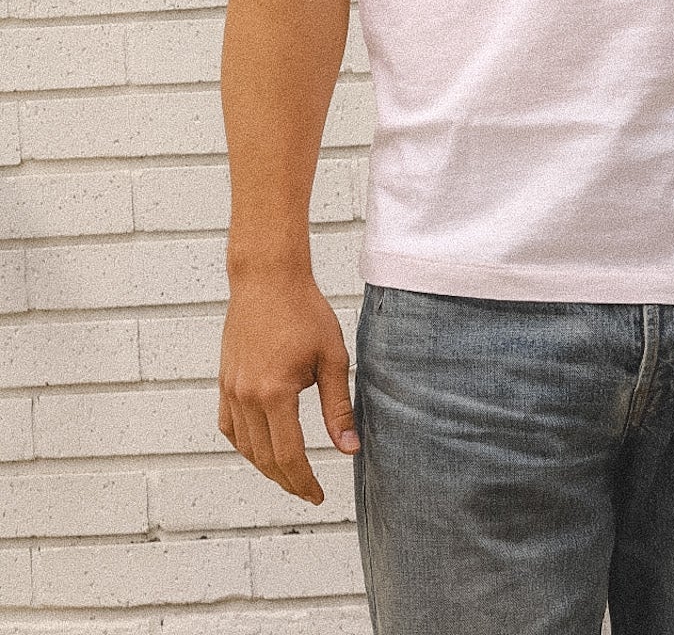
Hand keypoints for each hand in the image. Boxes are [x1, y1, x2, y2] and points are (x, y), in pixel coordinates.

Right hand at [218, 271, 358, 502]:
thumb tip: (348, 450)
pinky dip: (245, 445)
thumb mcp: (332, 357)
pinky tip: (261, 447)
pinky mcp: (224, 381)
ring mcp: (231, 390)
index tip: (317, 496)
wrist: (267, 278)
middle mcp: (247, 397)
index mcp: (275, 394)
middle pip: (264, 459)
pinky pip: (229, 427)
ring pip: (244, 447)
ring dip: (266, 467)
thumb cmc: (304, 311)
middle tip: (308, 491)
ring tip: (289, 474)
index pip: (288, 456)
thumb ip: (338, 407)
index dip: (304, 482)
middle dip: (287, 481)